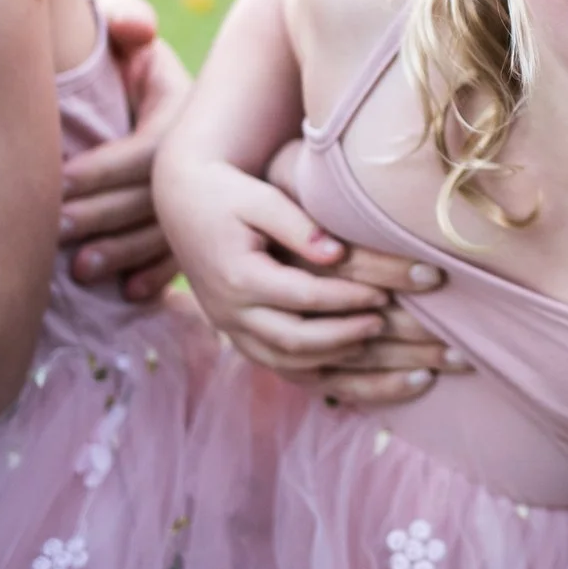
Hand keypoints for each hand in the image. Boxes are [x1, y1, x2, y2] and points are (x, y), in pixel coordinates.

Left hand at [58, 0, 192, 300]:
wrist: (136, 77)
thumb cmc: (120, 50)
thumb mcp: (123, 25)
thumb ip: (124, 17)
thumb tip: (134, 34)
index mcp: (182, 106)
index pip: (149, 147)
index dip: (105, 168)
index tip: (56, 182)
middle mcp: (201, 150)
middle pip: (159, 196)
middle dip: (106, 217)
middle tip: (55, 231)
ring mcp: (208, 187)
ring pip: (172, 231)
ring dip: (127, 253)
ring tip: (82, 269)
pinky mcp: (202, 218)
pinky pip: (187, 253)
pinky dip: (159, 274)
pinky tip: (131, 292)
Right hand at [162, 156, 456, 389]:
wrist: (182, 202)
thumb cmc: (227, 192)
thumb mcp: (258, 197)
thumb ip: (297, 224)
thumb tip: (337, 253)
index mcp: (237, 277)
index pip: (301, 297)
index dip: (346, 299)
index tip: (385, 295)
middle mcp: (231, 313)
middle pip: (294, 343)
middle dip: (345, 337)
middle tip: (385, 324)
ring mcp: (233, 330)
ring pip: (287, 365)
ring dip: (336, 364)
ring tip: (374, 347)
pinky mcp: (240, 336)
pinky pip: (281, 369)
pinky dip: (320, 375)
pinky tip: (359, 376)